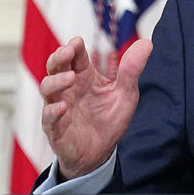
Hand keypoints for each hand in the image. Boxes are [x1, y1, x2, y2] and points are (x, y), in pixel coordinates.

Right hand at [40, 36, 152, 180]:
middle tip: (67, 52)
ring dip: (56, 81)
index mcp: (84, 77)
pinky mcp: (55, 128)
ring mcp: (59, 106)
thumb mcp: (125, 93)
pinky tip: (62, 107)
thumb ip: (132, 69)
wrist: (100, 153)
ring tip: (71, 77)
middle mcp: (68, 89)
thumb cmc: (109, 119)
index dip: (73, 47)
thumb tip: (146, 43)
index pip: (75, 57)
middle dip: (58, 57)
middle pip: (55, 67)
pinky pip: (48, 117)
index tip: (77, 42)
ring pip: (47, 88)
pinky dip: (53, 110)